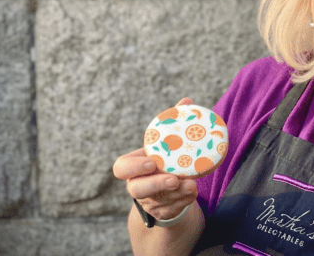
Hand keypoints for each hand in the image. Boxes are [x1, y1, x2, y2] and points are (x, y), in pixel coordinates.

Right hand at [113, 98, 197, 220]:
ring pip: (159, 201)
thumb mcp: (167, 141)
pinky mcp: (162, 212)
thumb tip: (187, 101)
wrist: (170, 185)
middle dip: (155, 184)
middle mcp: (137, 185)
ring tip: (192, 184)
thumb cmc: (165, 157)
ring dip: (177, 193)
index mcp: (133, 166)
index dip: (133, 167)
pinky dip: (184, 200)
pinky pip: (172, 209)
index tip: (151, 162)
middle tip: (173, 179)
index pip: (121, 168)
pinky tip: (192, 191)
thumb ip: (173, 122)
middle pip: (136, 190)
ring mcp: (149, 201)